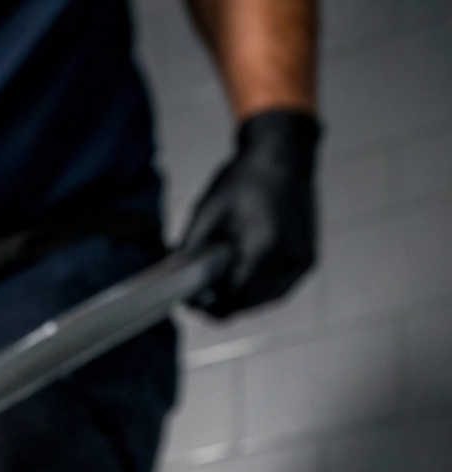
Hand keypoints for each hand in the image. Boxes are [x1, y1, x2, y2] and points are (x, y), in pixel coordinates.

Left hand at [181, 107, 320, 318]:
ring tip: (223, 278)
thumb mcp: (208, 210)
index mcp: (264, 248)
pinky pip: (278, 290)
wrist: (285, 152)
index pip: (232, 301)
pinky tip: (245, 272)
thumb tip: (175, 284)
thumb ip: (190, 251)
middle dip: (222, 303)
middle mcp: (289, 260)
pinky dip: (259, 288)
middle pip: (246, 306)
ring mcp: (302, 263)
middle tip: (202, 291)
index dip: (207, 307)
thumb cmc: (247, 176)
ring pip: (262, 302)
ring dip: (241, 297)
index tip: (191, 302)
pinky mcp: (307, 261)